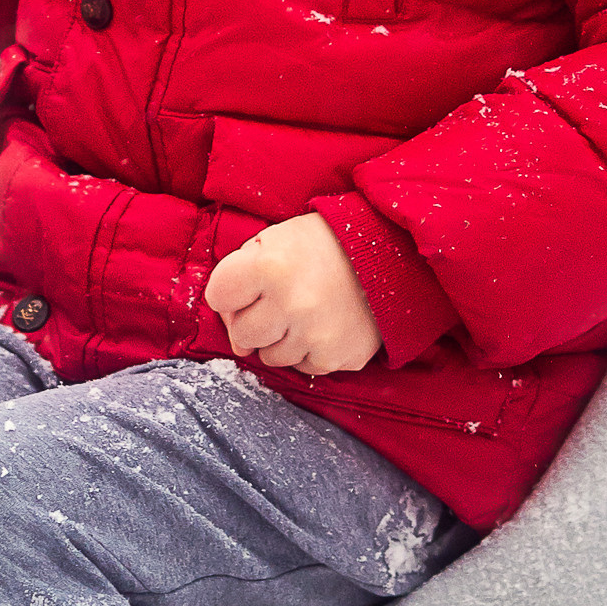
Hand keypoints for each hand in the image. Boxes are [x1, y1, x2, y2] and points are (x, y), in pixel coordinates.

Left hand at [204, 214, 380, 378]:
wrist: (387, 254)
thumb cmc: (321, 245)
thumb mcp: (275, 239)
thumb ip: (240, 276)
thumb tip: (234, 335)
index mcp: (269, 266)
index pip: (218, 296)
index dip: (229, 292)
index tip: (248, 286)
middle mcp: (291, 304)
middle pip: (242, 334)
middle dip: (253, 320)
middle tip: (278, 302)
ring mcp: (315, 334)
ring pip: (271, 357)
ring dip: (281, 338)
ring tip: (305, 311)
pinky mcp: (337, 356)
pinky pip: (304, 366)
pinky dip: (309, 350)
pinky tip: (324, 325)